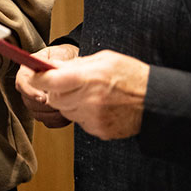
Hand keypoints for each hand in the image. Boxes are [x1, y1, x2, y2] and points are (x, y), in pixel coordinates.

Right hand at [14, 44, 80, 127]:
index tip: (43, 97)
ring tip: (68, 106)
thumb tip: (47, 69)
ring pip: (38, 114)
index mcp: (27, 72)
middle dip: (46, 105)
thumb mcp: (57, 54)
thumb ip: (51, 63)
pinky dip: (58, 120)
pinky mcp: (44, 112)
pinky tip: (67, 114)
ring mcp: (34, 101)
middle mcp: (28, 88)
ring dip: (53, 113)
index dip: (31, 92)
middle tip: (62, 102)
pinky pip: (48, 122)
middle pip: (29, 103)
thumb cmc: (63, 57)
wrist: (71, 64)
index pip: (21, 84)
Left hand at [26, 49, 149, 139]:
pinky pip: (79, 122)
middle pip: (53, 99)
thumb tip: (51, 66)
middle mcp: (88, 100)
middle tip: (70, 83)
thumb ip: (75, 64)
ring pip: (65, 111)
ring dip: (70, 103)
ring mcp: (93, 118)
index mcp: (88, 78)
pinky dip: (83, 114)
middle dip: (56, 90)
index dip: (37, 77)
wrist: (156, 100)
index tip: (34, 74)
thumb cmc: (131, 75)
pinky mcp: (99, 131)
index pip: (48, 81)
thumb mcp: (103, 60)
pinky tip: (100, 106)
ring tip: (90, 94)